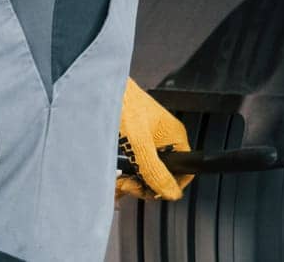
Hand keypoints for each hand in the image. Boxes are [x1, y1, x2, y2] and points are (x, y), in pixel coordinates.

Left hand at [116, 78, 193, 200]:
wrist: (100, 91)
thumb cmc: (123, 105)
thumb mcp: (139, 144)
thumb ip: (154, 171)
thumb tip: (171, 192)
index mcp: (174, 137)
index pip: (184, 171)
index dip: (168, 185)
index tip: (151, 191)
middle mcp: (163, 141)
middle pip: (160, 176)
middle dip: (141, 185)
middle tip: (125, 184)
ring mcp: (147, 142)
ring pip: (144, 173)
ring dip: (129, 182)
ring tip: (115, 180)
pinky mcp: (132, 144)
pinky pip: (132, 166)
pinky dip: (122, 174)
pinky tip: (112, 176)